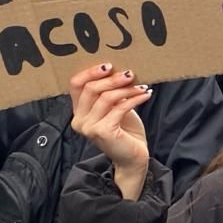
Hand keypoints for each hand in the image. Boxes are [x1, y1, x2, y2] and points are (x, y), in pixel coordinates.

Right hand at [69, 63, 151, 200]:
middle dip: (112, 78)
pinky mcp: (103, 132)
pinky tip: (146, 94)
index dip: (90, 72)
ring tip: (141, 86)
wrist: (133, 158)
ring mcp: (89, 127)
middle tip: (130, 74)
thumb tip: (120, 70)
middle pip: (91, 88)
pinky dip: (135, 99)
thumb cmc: (125, 131)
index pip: (75, 84)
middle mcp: (79, 120)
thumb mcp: (115, 108)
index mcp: (78, 112)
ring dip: (127, 89)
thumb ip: (110, 93)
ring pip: (106, 97)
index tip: (109, 65)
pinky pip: (119, 107)